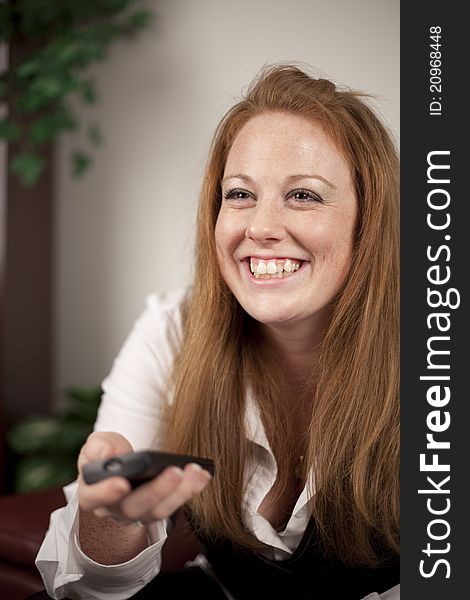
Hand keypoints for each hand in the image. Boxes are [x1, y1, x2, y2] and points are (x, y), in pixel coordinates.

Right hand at [77, 431, 211, 525]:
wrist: (121, 471)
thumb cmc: (107, 455)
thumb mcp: (97, 444)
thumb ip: (97, 446)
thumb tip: (104, 454)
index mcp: (92, 493)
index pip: (92, 498)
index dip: (106, 493)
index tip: (121, 484)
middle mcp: (114, 509)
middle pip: (134, 507)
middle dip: (157, 491)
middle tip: (174, 473)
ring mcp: (138, 513)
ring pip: (159, 511)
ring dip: (181, 492)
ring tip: (195, 471)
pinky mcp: (159, 509)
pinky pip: (176, 504)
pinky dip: (191, 490)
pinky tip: (203, 475)